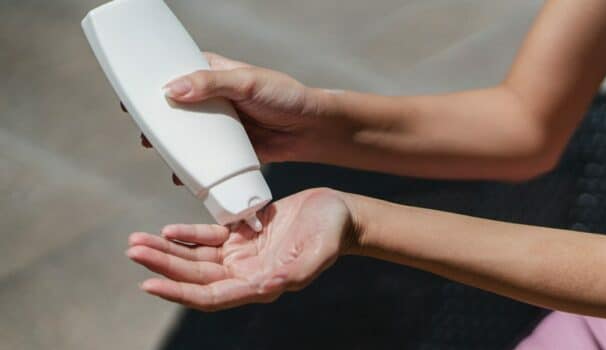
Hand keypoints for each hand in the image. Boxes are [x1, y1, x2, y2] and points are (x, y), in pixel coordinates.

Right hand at [120, 52, 338, 183]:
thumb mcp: (247, 83)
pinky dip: (191, 168)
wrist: (312, 129)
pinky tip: (181, 177)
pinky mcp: (229, 149)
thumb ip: (211, 84)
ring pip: (186, 136)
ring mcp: (220, 126)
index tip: (130, 98)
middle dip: (156, 123)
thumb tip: (171, 91)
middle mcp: (212, 98)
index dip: (150, 85)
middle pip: (175, 109)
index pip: (174, 73)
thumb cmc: (285, 96)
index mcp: (214, 73)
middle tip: (144, 135)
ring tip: (159, 156)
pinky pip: (204, 159)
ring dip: (170, 148)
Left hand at [126, 188, 352, 310]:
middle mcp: (245, 274)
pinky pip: (207, 239)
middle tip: (132, 250)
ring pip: (195, 259)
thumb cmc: (332, 233)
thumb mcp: (320, 250)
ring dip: (166, 252)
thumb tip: (269, 286)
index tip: (149, 285)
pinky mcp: (241, 235)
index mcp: (260, 284)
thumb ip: (299, 270)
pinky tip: (167, 231)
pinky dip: (186, 236)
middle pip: (194, 277)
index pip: (212, 296)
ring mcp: (241, 255)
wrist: (339, 214)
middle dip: (162, 267)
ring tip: (136, 241)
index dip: (180, 293)